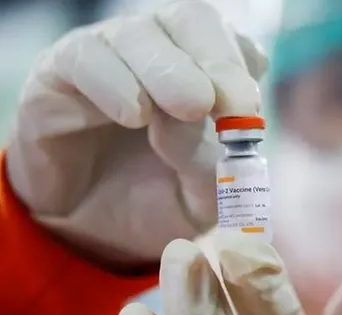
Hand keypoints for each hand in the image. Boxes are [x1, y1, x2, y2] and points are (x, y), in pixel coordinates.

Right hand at [6, 0, 266, 264]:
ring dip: (169, 70)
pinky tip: (133, 115)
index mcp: (205, 77)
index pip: (234, 46)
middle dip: (217, 60)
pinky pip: (87, 57)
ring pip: (141, 33)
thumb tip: (200, 116)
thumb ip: (209, 164)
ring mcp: (110, 55)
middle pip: (194, 21)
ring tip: (189, 109)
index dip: (242, 68)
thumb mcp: (196, 200)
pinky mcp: (61, 71)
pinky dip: (115, 82)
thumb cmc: (151, 202)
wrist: (83, 231)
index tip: (246, 110)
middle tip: (227, 105)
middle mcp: (161, 53)